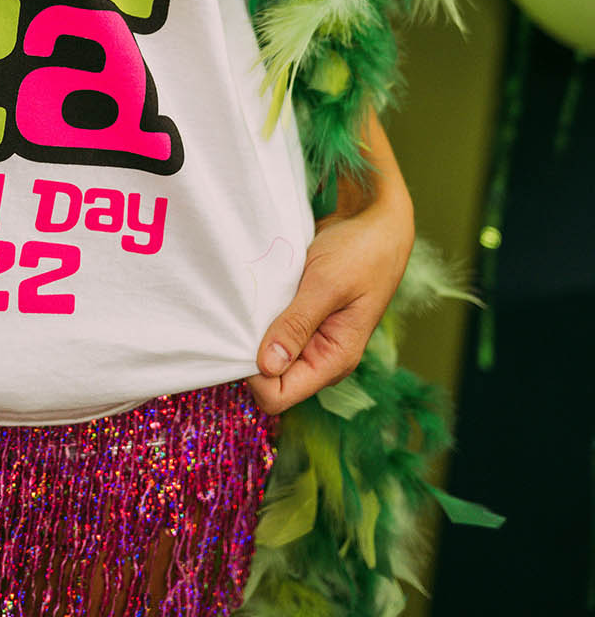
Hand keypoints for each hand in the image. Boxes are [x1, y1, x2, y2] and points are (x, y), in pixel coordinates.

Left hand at [246, 110, 414, 413]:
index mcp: (333, 360)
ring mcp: (310, 337)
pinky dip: (258, 316)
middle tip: (242, 315)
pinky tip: (255, 294)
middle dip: (249, 354)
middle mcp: (320, 357)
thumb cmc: (361, 251)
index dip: (254, 375)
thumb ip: (297, 325)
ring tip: (250, 301)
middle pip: (268, 379)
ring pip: (266, 354)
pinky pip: (270, 329)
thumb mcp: (327, 285)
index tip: (243, 337)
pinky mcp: (300, 316)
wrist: (374, 220)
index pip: (278, 396)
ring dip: (252, 332)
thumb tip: (266, 366)